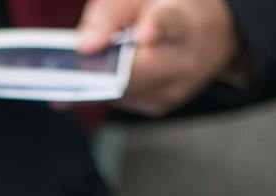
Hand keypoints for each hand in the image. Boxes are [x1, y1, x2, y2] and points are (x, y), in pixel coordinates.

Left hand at [76, 0, 242, 116]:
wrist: (214, 33)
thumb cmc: (173, 6)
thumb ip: (110, 12)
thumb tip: (83, 46)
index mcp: (185, 21)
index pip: (172, 23)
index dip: (157, 29)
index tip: (146, 32)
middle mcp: (185, 61)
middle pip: (135, 72)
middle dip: (96, 72)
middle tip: (61, 70)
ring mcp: (175, 90)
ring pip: (123, 93)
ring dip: (93, 83)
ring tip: (64, 74)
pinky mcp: (161, 106)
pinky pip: (123, 100)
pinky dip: (103, 88)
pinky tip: (85, 78)